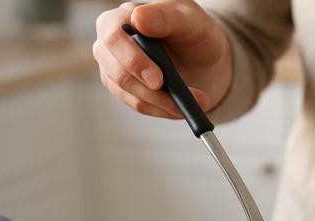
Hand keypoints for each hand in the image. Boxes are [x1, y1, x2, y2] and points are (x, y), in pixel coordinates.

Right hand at [93, 0, 230, 118]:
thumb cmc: (194, 31)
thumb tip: (139, 18)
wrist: (204, 56)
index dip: (134, 61)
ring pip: (129, 93)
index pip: (114, 38)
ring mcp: (114, 68)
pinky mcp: (124, 89)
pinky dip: (163, 109)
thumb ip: (165, 17)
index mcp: (121, 17)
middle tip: (179, 100)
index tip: (158, 80)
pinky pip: (139, 105)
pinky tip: (181, 106)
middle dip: (150, 91)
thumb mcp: (188, 19)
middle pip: (118, 73)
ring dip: (163, 103)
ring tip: (194, 101)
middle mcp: (110, 43)